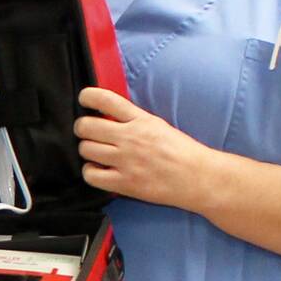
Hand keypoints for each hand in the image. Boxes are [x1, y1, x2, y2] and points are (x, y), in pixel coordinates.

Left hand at [74, 87, 209, 208]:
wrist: (198, 178)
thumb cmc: (181, 152)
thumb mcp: (158, 125)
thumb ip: (133, 119)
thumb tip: (107, 114)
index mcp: (140, 120)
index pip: (104, 99)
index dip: (87, 97)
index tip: (84, 100)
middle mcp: (130, 138)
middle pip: (86, 126)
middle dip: (82, 128)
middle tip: (88, 132)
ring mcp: (126, 161)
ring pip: (85, 149)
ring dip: (87, 150)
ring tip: (96, 153)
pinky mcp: (125, 183)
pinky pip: (91, 175)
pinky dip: (90, 172)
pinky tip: (99, 170)